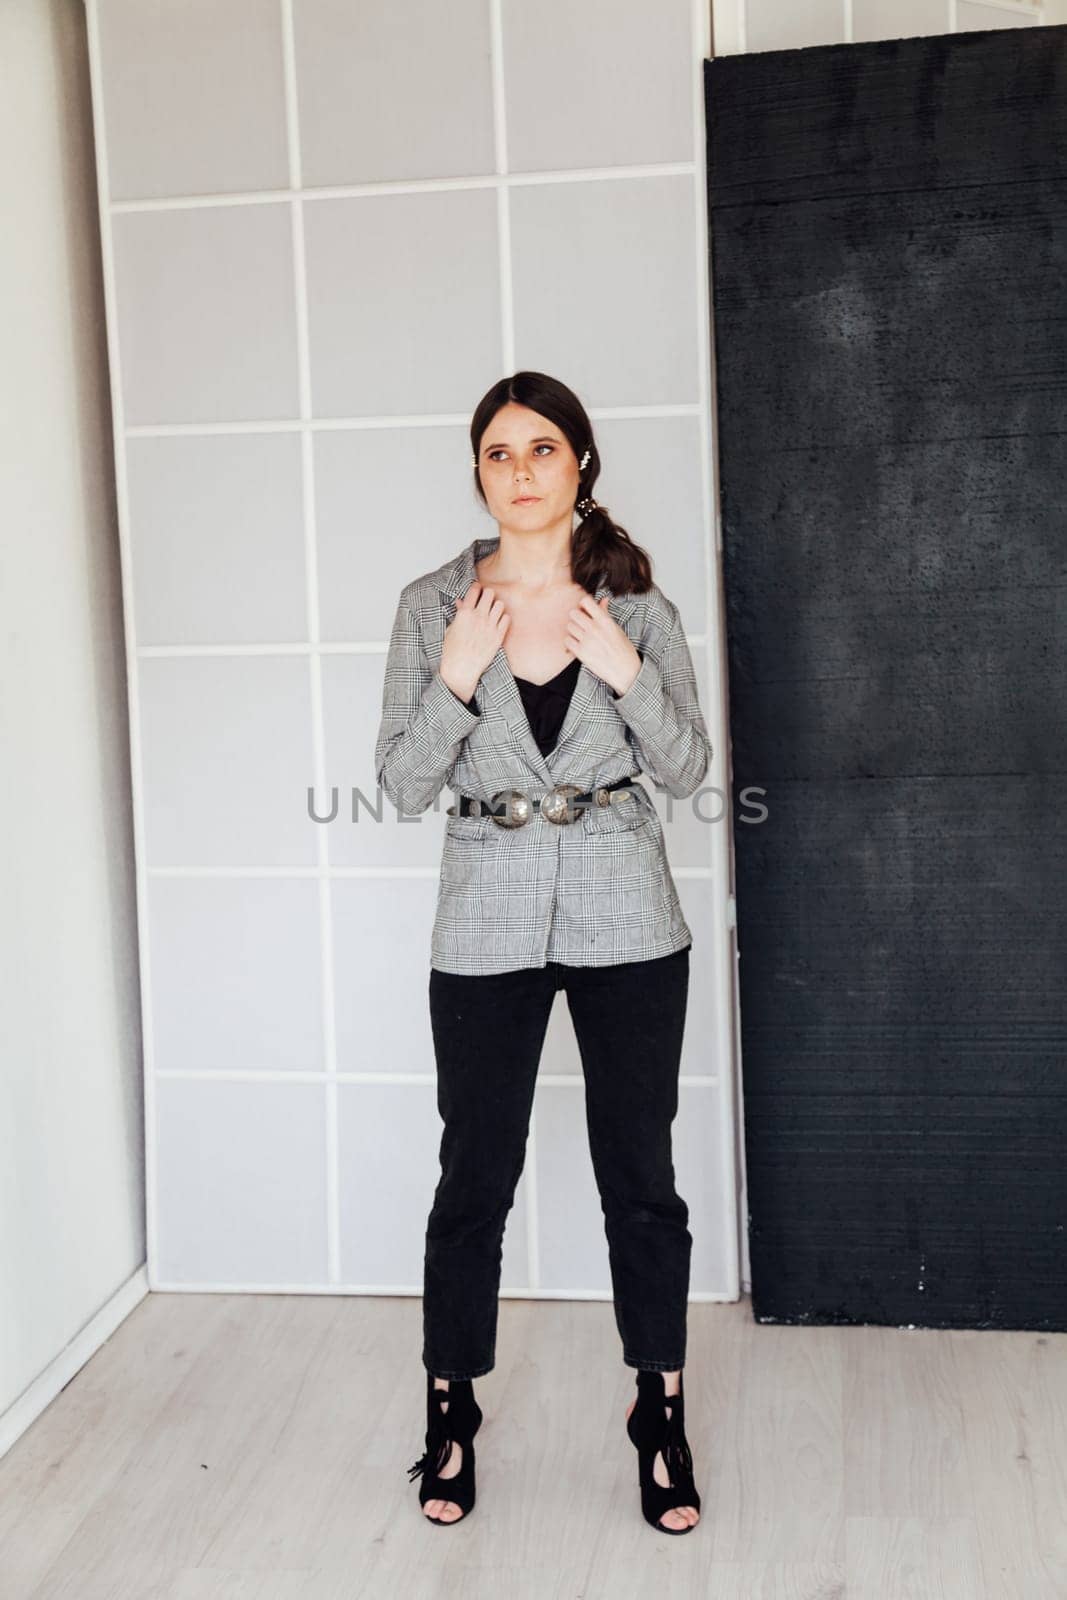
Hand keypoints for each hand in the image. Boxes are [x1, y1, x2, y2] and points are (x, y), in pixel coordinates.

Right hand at [439, 582, 509, 701]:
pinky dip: (503, 618)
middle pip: (489, 593)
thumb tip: (461, 602)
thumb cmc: (452, 651)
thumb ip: (458, 613)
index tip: (477, 588)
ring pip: (500, 604)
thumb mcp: (451, 629)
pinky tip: (497, 622)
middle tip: (485, 599)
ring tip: (492, 611)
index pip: (474, 590)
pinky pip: (507, 618)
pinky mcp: (498, 636)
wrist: (461, 670)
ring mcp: (490, 626)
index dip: (476, 587)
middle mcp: (478, 617)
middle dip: (487, 594)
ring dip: (496, 605)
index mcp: (464, 613)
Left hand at [565, 594, 641, 696]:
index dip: (583, 605)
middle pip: (573, 613)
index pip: (586, 601)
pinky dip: (570, 642)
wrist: (626, 671)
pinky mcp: (581, 653)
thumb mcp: (616, 629)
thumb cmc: (623, 649)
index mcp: (605, 621)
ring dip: (573, 630)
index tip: (586, 610)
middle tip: (582, 624)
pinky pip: (567, 640)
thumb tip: (603, 600)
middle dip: (577, 617)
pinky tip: (578, 644)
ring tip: (581, 636)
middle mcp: (595, 629)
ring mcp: (587, 641)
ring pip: (569, 626)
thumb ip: (606, 613)